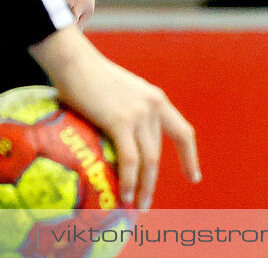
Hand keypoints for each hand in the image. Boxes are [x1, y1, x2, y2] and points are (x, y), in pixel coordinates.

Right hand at [30, 26, 200, 209]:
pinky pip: (130, 160)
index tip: (193, 177)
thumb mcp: (121, 92)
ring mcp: (139, 114)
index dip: (189, 157)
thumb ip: (128, 113)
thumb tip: (120, 142)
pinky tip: (124, 195)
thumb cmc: (88, 75)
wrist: (74, 60)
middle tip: (146, 203)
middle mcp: (153, 106)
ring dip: (144, 188)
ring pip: (148, 162)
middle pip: (158, 153)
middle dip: (153, 182)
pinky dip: (128, 181)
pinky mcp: (120, 121)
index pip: (182, 132)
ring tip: (136, 206)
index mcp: (155, 99)